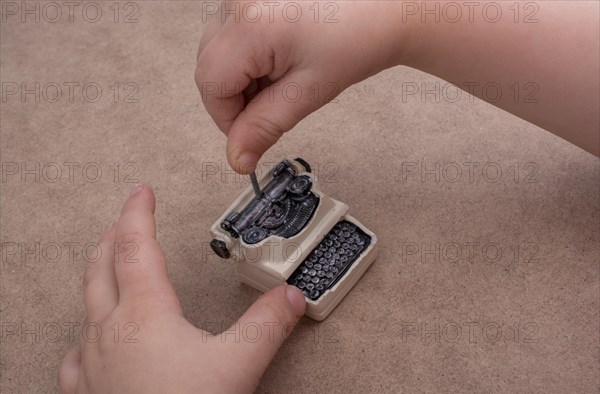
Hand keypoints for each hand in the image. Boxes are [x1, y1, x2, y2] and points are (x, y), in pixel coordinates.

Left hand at [59, 185, 305, 393]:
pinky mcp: (84, 392)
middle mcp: (107, 332)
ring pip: (87, 305)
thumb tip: (291, 296)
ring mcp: (89, 363)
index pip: (134, 246)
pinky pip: (77, 349)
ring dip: (99, 277)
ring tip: (109, 268)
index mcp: (144, 314)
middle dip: (112, 236)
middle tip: (124, 220)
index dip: (137, 212)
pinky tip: (98, 340)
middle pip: (100, 267)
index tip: (142, 191)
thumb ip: (268, 324)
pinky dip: (90, 329)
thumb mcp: (238, 365)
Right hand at [195, 1, 404, 172]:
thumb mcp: (307, 93)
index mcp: (249, 25)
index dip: (227, 117)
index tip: (251, 132)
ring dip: (240, 77)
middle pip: (209, 66)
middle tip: (273, 104)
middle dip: (234, 97)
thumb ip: (265, 127)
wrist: (382, 9)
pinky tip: (277, 60)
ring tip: (281, 78)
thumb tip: (237, 159)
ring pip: (217, 51)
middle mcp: (237, 1)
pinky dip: (246, 56)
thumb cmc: (356, 41)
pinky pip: (229, 33)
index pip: (210, 83)